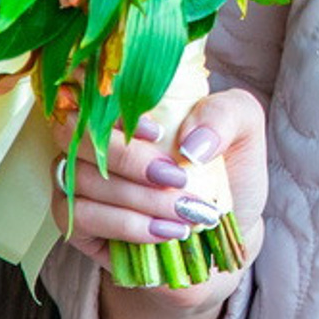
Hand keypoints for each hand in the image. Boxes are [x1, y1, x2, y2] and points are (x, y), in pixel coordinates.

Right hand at [51, 87, 268, 318]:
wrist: (225, 226)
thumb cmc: (228, 168)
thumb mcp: (243, 128)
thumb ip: (224, 114)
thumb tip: (189, 141)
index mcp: (130, 102)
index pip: (93, 87)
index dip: (114, 108)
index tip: (157, 132)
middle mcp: (98, 136)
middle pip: (81, 136)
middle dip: (130, 160)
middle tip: (177, 179)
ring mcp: (79, 177)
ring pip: (84, 180)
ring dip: (140, 199)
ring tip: (186, 212)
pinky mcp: (75, 221)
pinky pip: (81, 217)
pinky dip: (127, 224)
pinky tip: (165, 231)